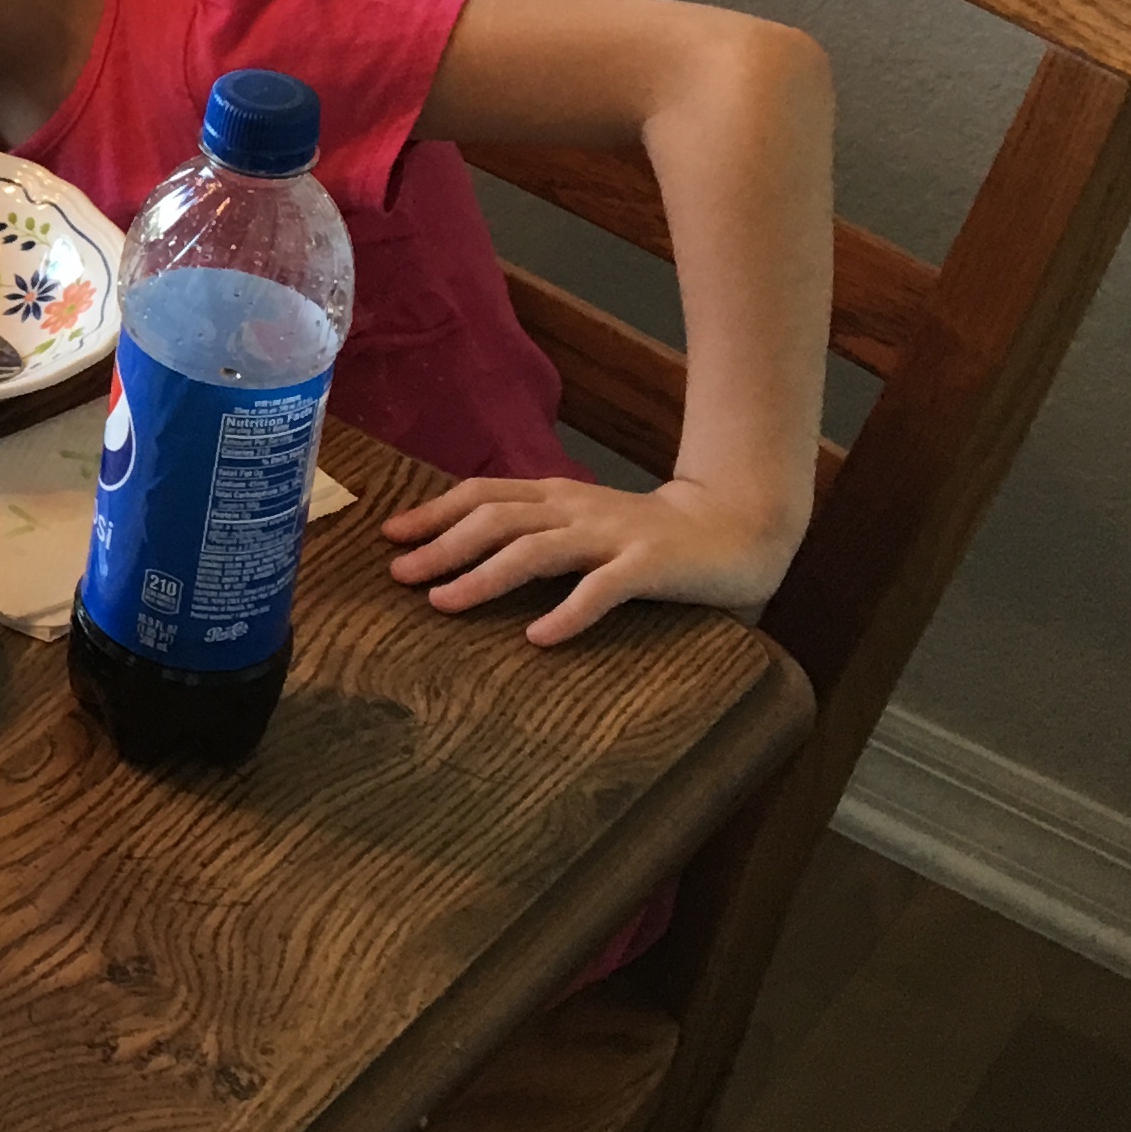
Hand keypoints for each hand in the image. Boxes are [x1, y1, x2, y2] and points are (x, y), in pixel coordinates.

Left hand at [382, 473, 802, 644]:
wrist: (738, 527)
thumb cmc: (650, 537)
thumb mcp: (585, 525)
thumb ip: (539, 534)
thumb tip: (467, 563)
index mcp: (558, 496)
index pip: (484, 494)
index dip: (435, 512)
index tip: (391, 535)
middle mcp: (578, 508)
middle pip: (496, 519)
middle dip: (442, 545)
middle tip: (399, 575)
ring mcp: (614, 535)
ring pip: (536, 550)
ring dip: (485, 576)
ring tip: (444, 603)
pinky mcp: (651, 566)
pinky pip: (602, 589)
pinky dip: (567, 612)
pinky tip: (538, 637)